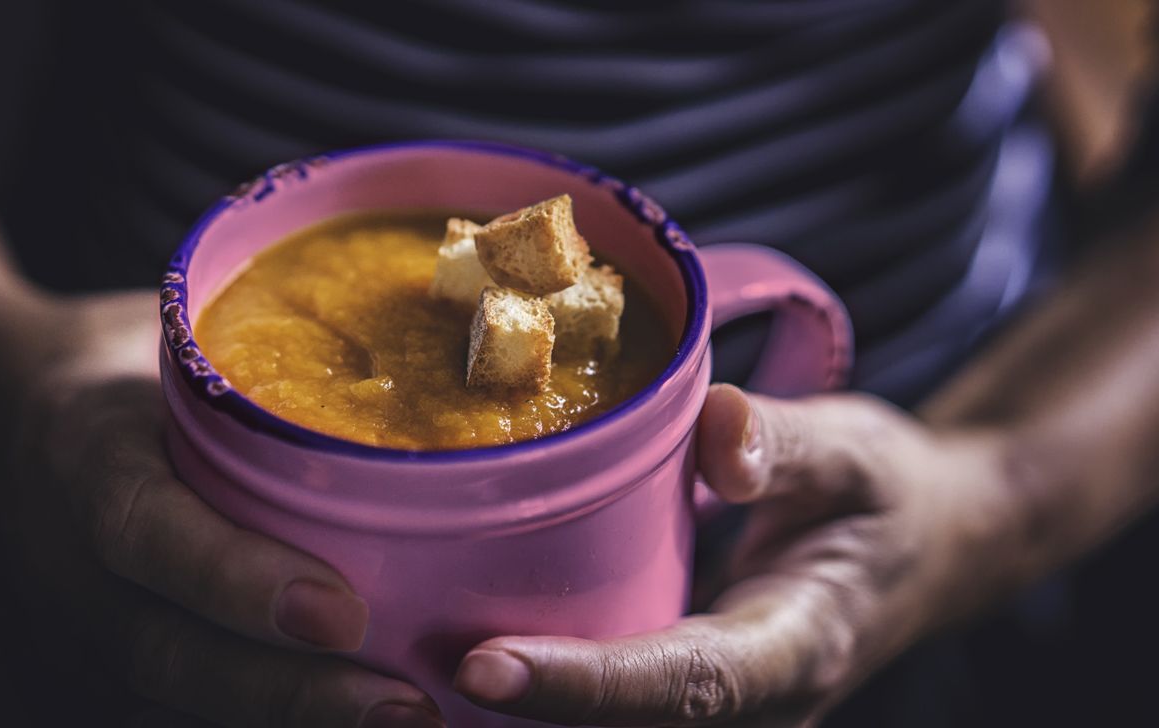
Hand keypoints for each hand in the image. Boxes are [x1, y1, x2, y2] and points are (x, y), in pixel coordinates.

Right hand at [0, 291, 444, 727]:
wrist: (4, 401)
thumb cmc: (117, 356)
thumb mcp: (167, 328)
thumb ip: (262, 342)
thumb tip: (427, 317)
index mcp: (85, 455)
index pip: (147, 532)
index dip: (236, 580)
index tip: (340, 612)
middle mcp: (73, 556)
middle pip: (169, 651)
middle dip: (288, 693)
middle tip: (404, 707)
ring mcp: (88, 612)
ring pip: (183, 689)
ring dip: (293, 716)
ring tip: (406, 718)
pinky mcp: (117, 640)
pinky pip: (193, 689)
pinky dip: (274, 708)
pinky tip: (360, 709)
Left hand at [453, 384, 1011, 725]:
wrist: (934, 548)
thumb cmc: (887, 493)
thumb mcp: (855, 450)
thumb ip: (789, 441)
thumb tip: (718, 440)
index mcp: (793, 646)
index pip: (680, 683)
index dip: (582, 685)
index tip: (480, 666)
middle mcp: (753, 706)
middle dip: (521, 723)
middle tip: (394, 684)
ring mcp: (724, 716)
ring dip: (518, 725)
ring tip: (402, 686)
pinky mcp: (694, 704)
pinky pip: (613, 720)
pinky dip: (547, 706)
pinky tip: (467, 676)